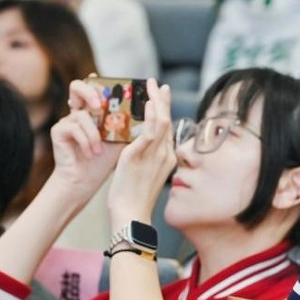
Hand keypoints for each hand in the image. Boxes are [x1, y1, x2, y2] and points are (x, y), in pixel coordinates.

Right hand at [48, 80, 122, 203]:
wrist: (86, 181)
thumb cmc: (105, 160)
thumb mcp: (122, 138)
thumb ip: (130, 122)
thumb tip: (151, 108)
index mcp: (95, 111)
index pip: (96, 87)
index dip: (102, 83)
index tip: (115, 89)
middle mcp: (79, 111)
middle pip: (77, 86)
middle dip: (90, 92)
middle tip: (100, 106)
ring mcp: (67, 120)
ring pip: (81, 113)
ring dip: (94, 133)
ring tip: (99, 149)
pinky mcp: (58, 131)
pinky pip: (73, 127)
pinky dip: (86, 141)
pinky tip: (91, 153)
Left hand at [108, 79, 175, 225]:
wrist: (131, 216)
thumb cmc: (134, 201)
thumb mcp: (143, 176)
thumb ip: (144, 160)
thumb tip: (138, 149)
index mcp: (166, 159)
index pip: (167, 130)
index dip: (164, 111)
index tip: (160, 97)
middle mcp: (165, 155)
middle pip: (168, 121)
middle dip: (163, 100)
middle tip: (159, 84)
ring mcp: (154, 156)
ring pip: (161, 122)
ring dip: (156, 101)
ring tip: (151, 85)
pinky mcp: (139, 157)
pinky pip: (149, 132)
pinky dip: (150, 116)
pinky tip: (146, 103)